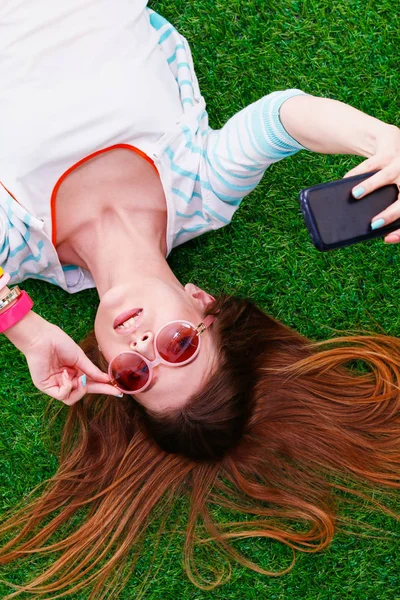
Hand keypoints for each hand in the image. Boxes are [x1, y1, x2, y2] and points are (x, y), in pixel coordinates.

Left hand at [22, 318, 121, 404]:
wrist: (42, 338)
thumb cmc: (59, 343)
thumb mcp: (80, 358)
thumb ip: (91, 370)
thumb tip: (106, 379)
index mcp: (74, 371)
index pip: (90, 382)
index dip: (103, 386)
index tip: (117, 390)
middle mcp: (66, 380)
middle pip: (84, 391)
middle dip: (99, 390)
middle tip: (113, 390)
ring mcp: (56, 384)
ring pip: (72, 398)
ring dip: (80, 389)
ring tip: (80, 378)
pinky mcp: (47, 387)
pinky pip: (62, 396)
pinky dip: (67, 387)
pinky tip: (66, 375)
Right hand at [344, 124, 399, 242]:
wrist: (390, 142)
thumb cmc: (391, 174)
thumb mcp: (393, 191)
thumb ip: (388, 208)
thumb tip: (378, 231)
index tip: (386, 238)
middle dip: (391, 213)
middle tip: (375, 223)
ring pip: (386, 176)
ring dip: (370, 186)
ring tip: (355, 194)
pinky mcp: (387, 152)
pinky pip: (370, 164)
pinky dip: (357, 173)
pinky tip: (347, 180)